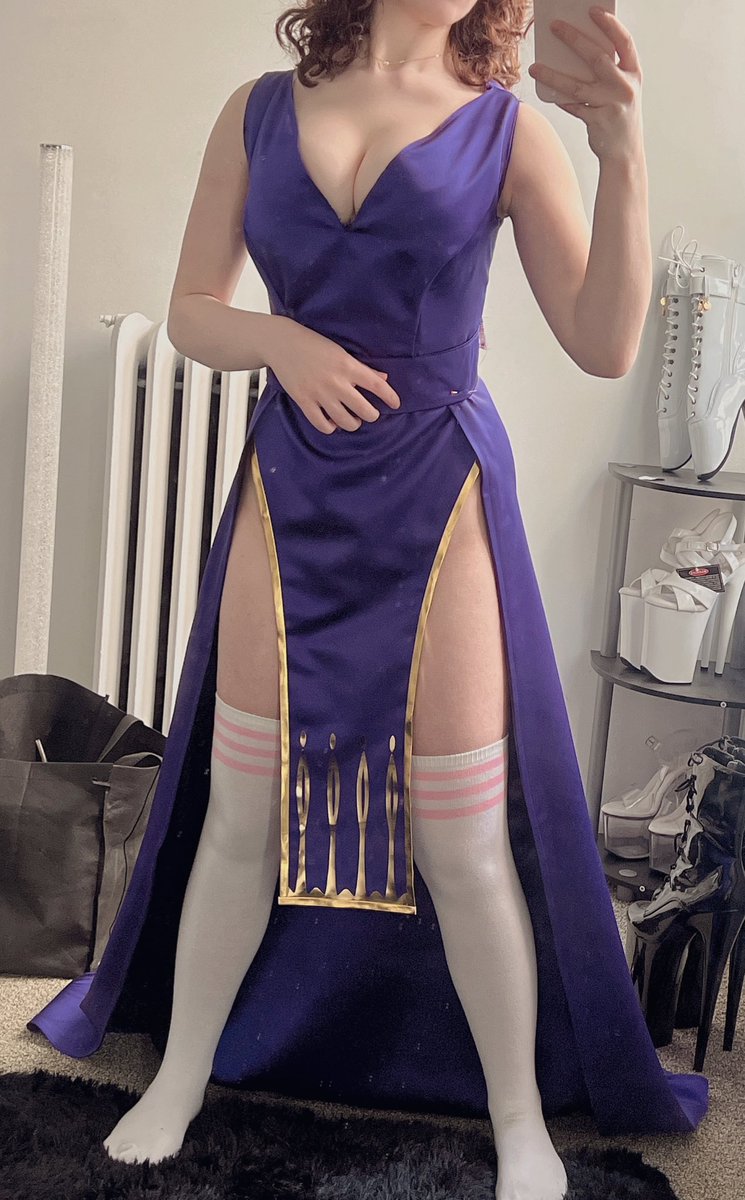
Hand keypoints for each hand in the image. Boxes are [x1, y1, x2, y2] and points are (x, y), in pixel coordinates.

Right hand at [266, 317, 400, 433]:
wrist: (282, 343)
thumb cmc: (314, 345)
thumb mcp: (341, 352)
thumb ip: (362, 368)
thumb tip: (384, 378)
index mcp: (348, 366)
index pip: (377, 385)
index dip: (390, 397)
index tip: (396, 404)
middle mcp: (336, 382)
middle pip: (365, 410)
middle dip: (372, 415)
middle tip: (370, 413)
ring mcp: (319, 393)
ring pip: (346, 422)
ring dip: (353, 423)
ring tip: (352, 420)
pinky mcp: (304, 401)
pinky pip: (322, 425)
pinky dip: (331, 427)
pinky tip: (332, 422)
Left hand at [528, 6, 642, 162]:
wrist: (625, 153)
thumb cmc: (620, 115)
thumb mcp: (622, 90)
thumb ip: (608, 72)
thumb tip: (577, 51)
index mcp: (633, 73)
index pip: (623, 42)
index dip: (610, 25)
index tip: (592, 11)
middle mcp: (625, 87)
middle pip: (597, 57)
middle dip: (574, 39)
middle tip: (555, 27)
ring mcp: (611, 105)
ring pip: (577, 85)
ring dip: (553, 75)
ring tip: (535, 68)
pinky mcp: (597, 122)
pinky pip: (573, 106)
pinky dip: (561, 100)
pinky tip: (551, 95)